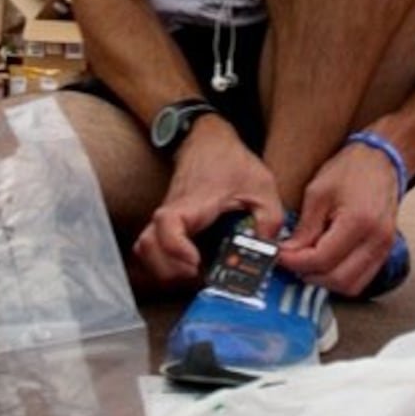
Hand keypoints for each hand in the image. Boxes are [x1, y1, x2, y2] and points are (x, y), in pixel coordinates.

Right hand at [132, 116, 283, 284]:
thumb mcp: (261, 186)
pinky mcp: (168, 223)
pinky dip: (164, 262)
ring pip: (145, 248)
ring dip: (162, 269)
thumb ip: (269, 219)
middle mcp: (172, 211)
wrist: (208, 139)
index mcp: (193, 202)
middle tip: (196, 276)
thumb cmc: (231, 161)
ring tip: (192, 274)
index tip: (195, 262)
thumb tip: (269, 251)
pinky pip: (153, 246)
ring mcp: (167, 218)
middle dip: (167, 271)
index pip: (167, 225)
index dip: (175, 249)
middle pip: (147, 246)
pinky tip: (189, 266)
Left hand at [279, 141, 399, 295]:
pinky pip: (361, 278)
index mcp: (359, 222)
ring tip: (306, 264)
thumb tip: (290, 252)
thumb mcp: (318, 192)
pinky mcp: (384, 251)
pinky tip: (325, 263)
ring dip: (325, 281)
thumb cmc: (351, 170)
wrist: (379, 161)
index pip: (322, 258)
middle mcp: (376, 240)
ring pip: (351, 285)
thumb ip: (305, 227)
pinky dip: (340, 277)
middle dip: (309, 274)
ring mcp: (384, 248)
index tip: (280, 256)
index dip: (296, 262)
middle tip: (290, 262)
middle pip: (338, 278)